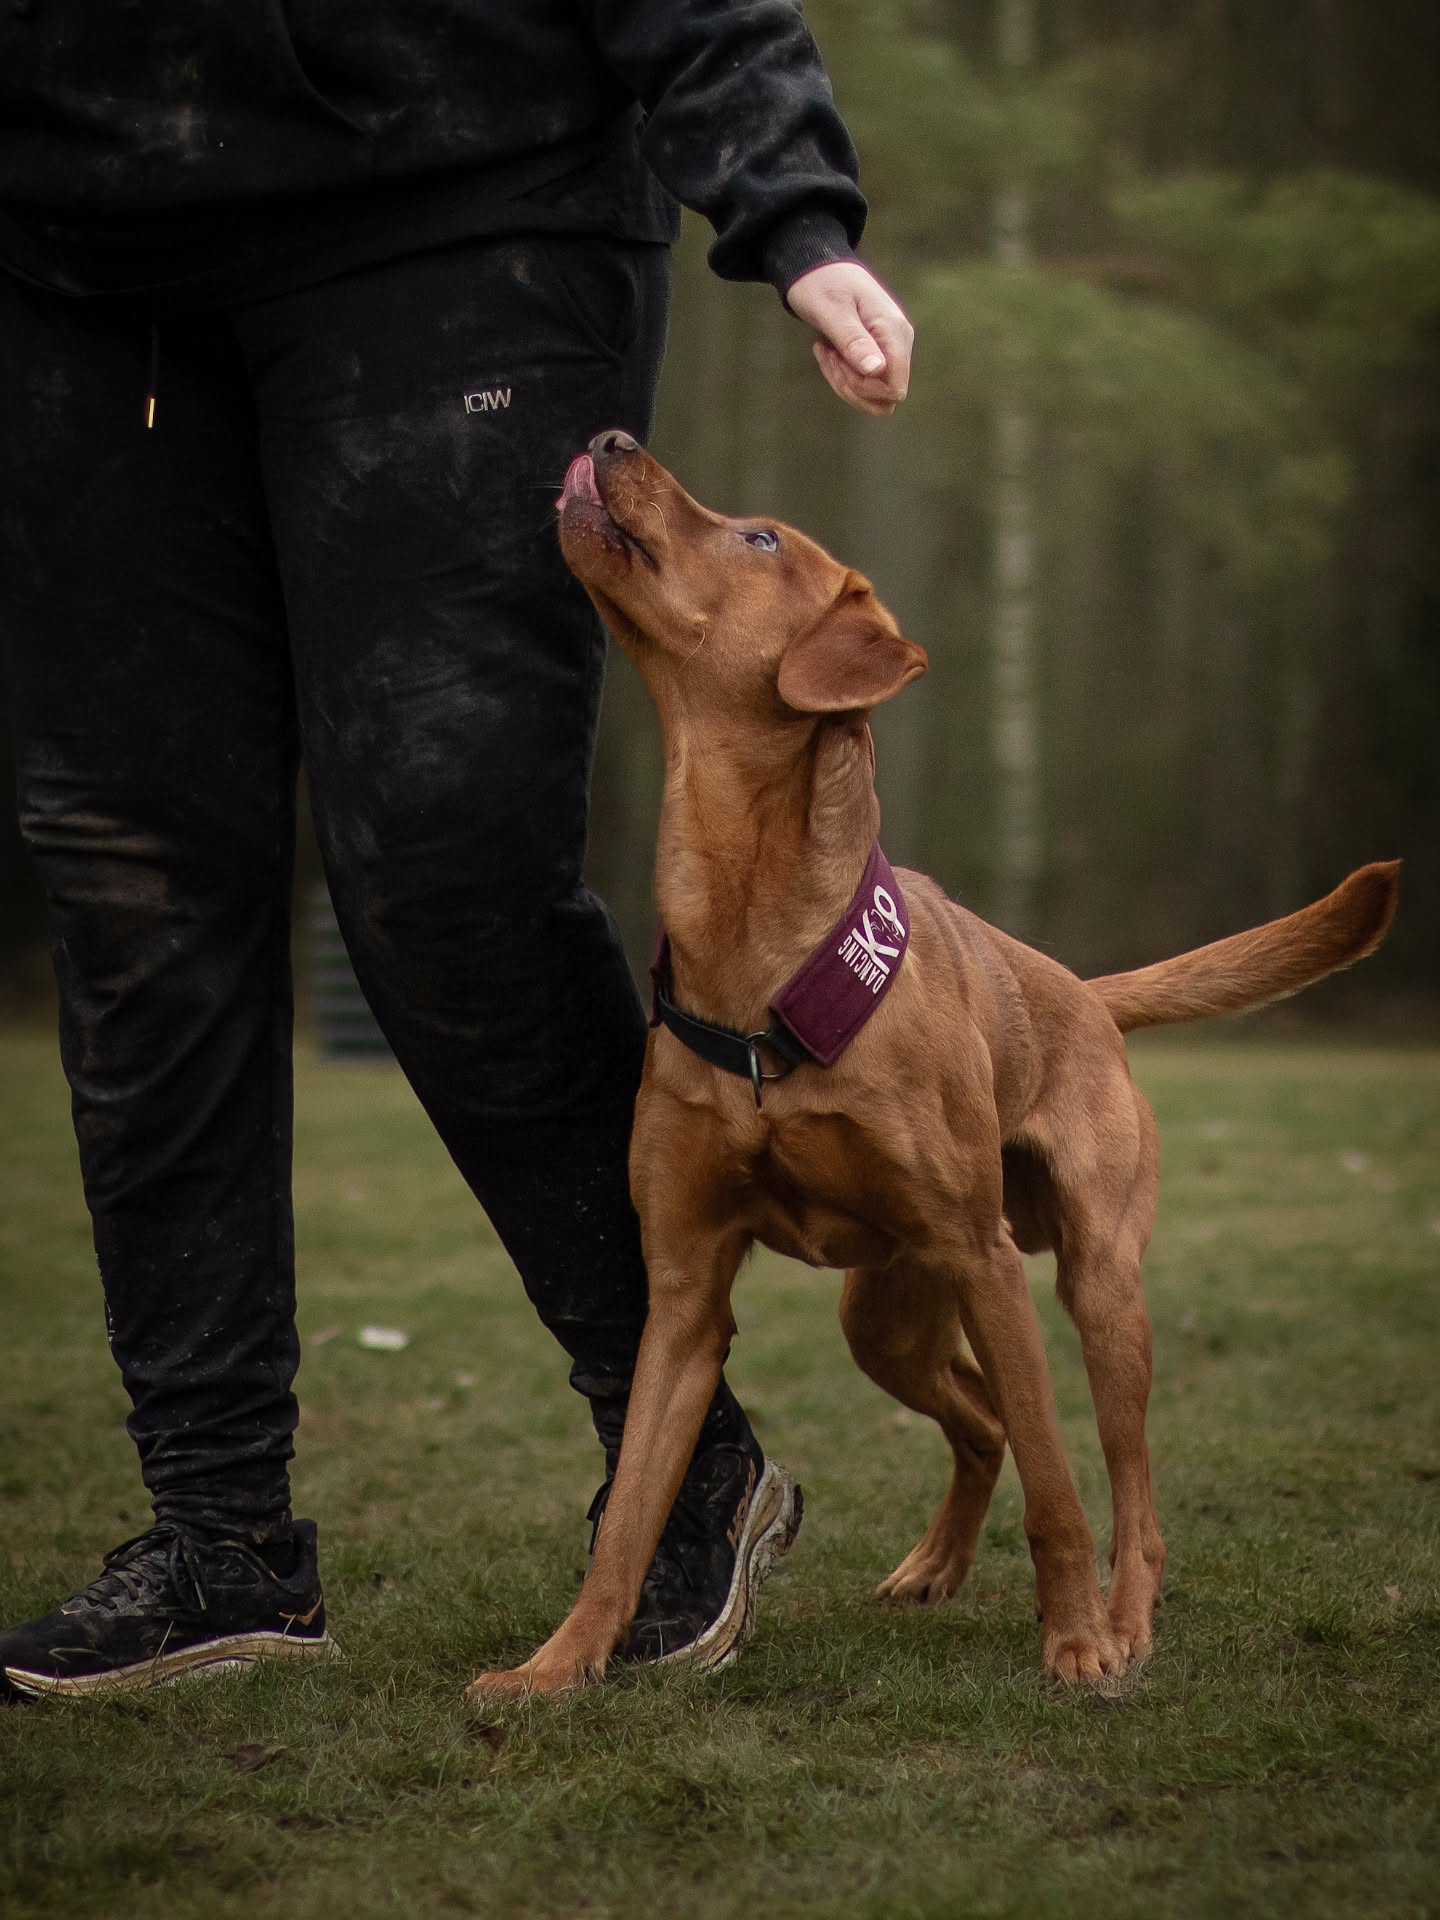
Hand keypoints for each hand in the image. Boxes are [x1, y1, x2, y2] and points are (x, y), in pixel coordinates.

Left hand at [786, 262, 913, 415]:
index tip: (838, 363)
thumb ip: (854, 341)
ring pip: (875, 395)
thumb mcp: (832, 311)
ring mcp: (890, 348)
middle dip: (851, 388)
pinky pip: (866, 383)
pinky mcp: (878, 352)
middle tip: (828, 356)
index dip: (864, 389)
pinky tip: (828, 352)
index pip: (894, 387)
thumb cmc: (820, 284)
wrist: (817, 265)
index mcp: (893, 331)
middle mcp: (899, 342)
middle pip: (885, 396)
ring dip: (845, 383)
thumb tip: (877, 370)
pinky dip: (843, 377)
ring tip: (826, 353)